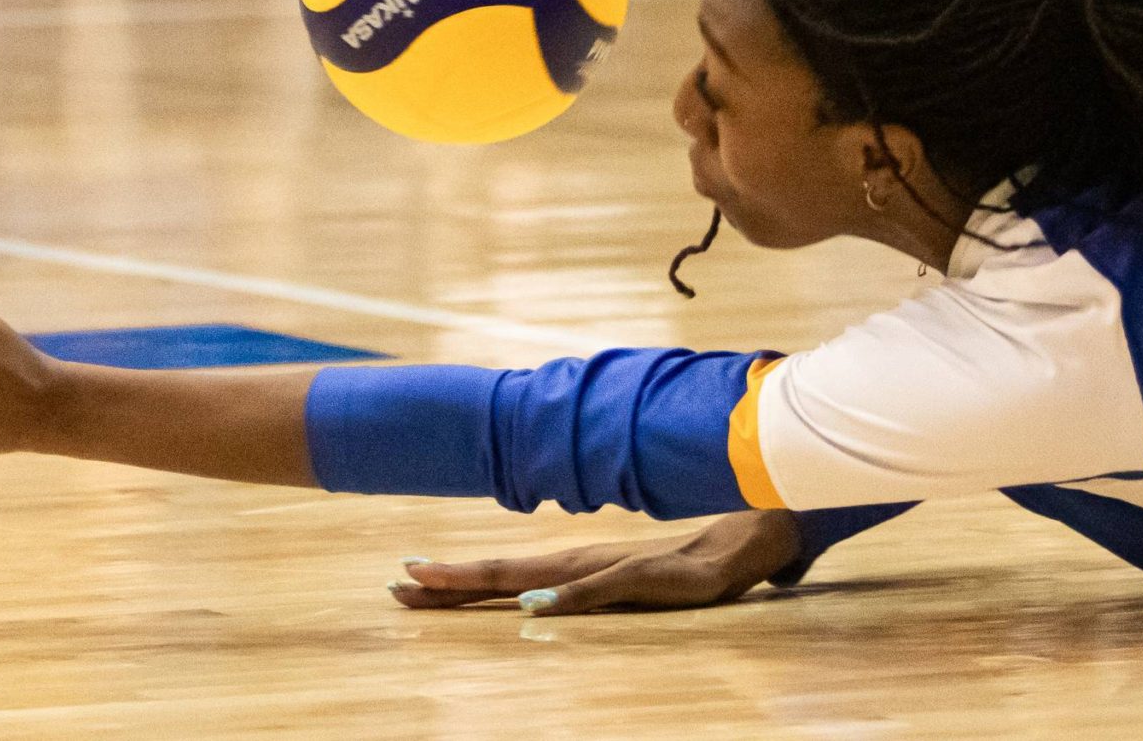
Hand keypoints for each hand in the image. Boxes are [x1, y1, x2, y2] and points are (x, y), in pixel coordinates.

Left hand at [389, 511, 806, 616]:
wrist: (746, 534)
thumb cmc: (683, 562)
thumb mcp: (627, 583)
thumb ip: (591, 593)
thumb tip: (543, 604)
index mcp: (571, 567)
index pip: (501, 574)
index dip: (454, 580)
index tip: (404, 579)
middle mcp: (580, 564)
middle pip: (502, 574)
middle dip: (448, 582)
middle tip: (396, 585)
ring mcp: (609, 570)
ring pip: (535, 577)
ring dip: (485, 583)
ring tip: (437, 586)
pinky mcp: (644, 579)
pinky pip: (599, 592)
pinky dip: (564, 600)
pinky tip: (533, 608)